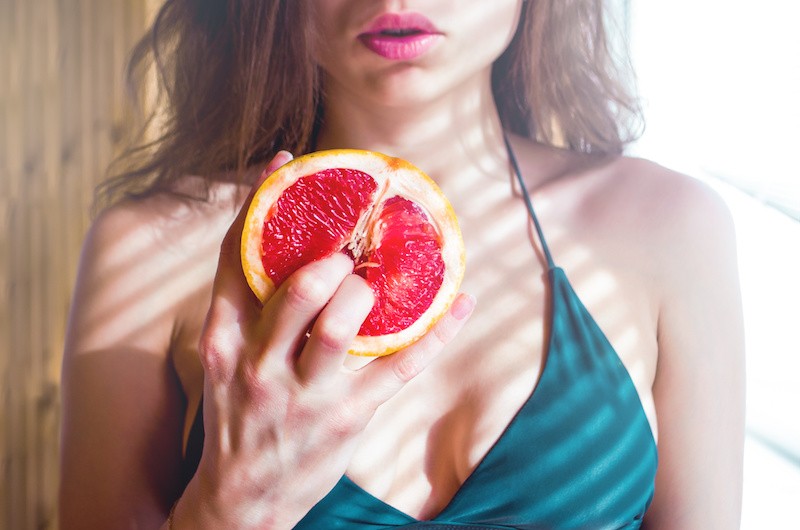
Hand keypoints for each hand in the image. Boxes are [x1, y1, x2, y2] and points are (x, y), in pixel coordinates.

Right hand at [173, 151, 474, 528]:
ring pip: (342, 326)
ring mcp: (304, 395)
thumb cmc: (238, 418)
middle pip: (296, 288)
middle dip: (331, 255)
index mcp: (223, 340)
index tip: (287, 162)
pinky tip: (462, 304)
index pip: (235, 258)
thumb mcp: (225, 364)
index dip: (262, 204)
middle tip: (352, 237)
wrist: (240, 502)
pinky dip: (438, 333)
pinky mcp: (346, 420)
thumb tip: (293, 248)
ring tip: (384, 270)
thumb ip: (250, 310)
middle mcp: (259, 365)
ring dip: (369, 290)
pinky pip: (400, 369)